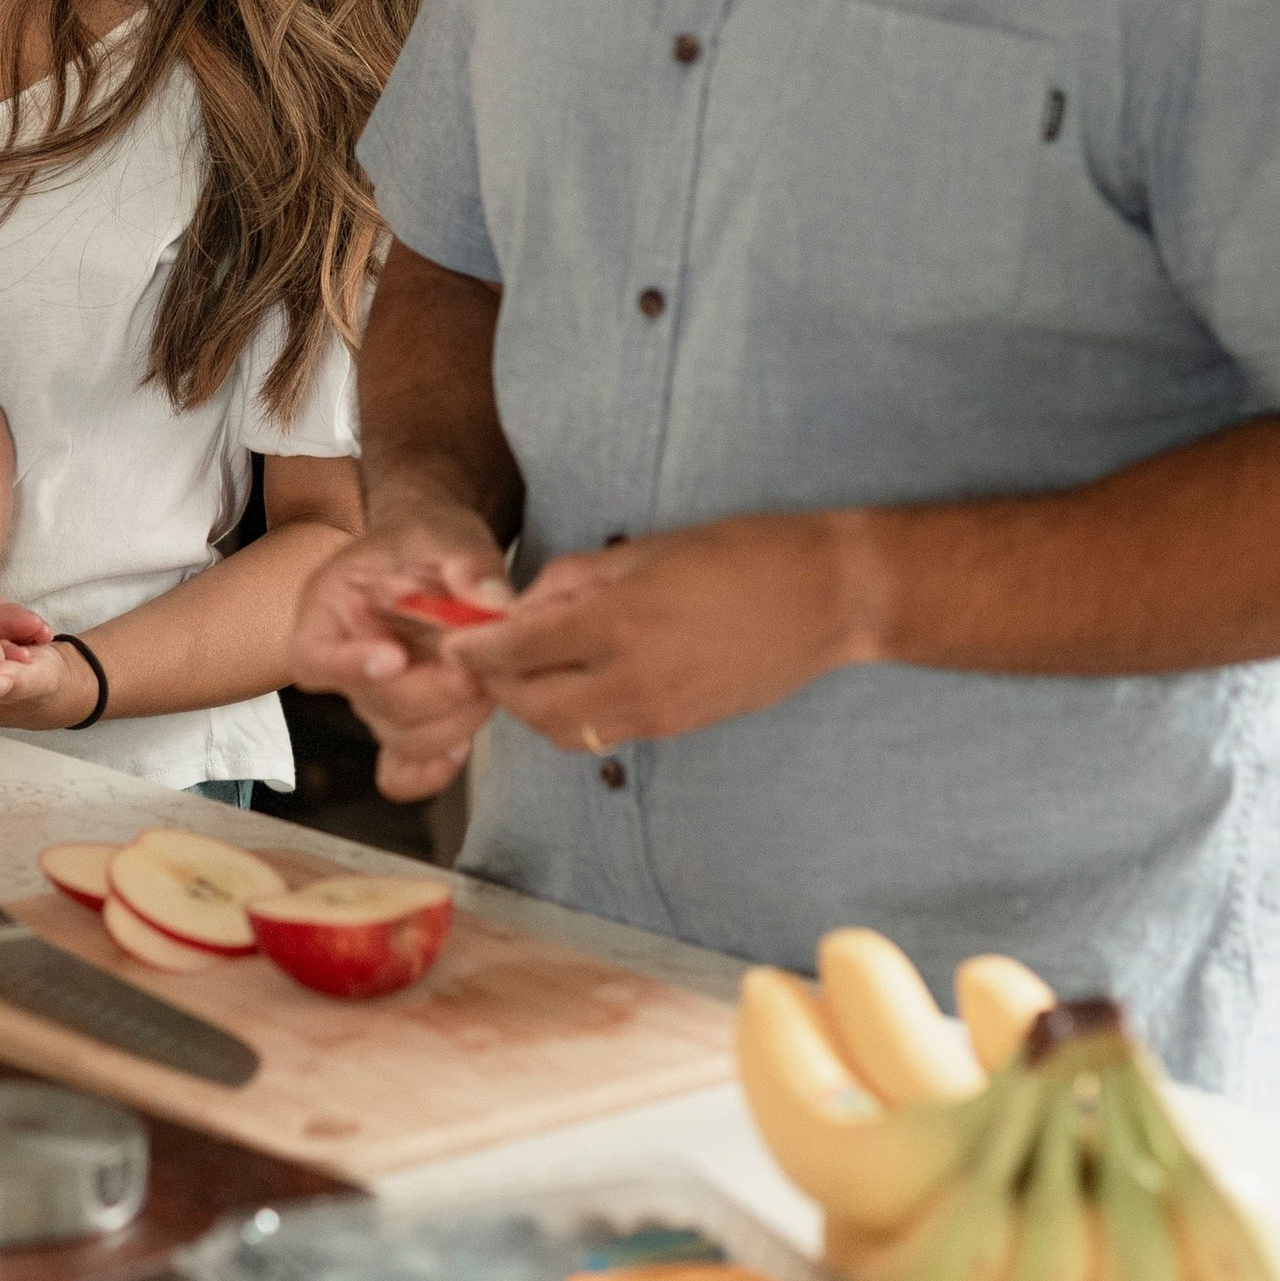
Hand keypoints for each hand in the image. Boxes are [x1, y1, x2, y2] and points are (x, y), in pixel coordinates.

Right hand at [288, 508, 511, 802]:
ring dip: (457, 719)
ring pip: (405, 739)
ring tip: (488, 679)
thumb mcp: (443, 529)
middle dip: (436, 690)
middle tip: (478, 662)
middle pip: (376, 705)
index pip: (315, 659)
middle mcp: (342, 663)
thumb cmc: (425, 541)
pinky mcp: (405, 724)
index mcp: (327, 611)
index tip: (394, 656)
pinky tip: (465, 741)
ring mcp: (373, 701)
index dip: (350, 667)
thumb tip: (493, 601)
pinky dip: (435, 770)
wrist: (434, 556)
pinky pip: (403, 772)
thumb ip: (465, 559)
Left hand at [450, 514, 869, 750]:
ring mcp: (661, 714)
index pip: (522, 648)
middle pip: (534, 707)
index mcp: (622, 623)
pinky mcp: (681, 728)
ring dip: (534, 708)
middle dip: (498, 686)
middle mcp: (634, 680)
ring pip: (567, 732)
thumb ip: (579, 578)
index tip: (451, 639)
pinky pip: (607, 732)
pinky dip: (575, 715)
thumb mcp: (649, 548)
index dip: (477, 647)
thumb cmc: (743, 553)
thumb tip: (527, 602)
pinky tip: (573, 680)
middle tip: (482, 659)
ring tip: (524, 671)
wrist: (828, 599)